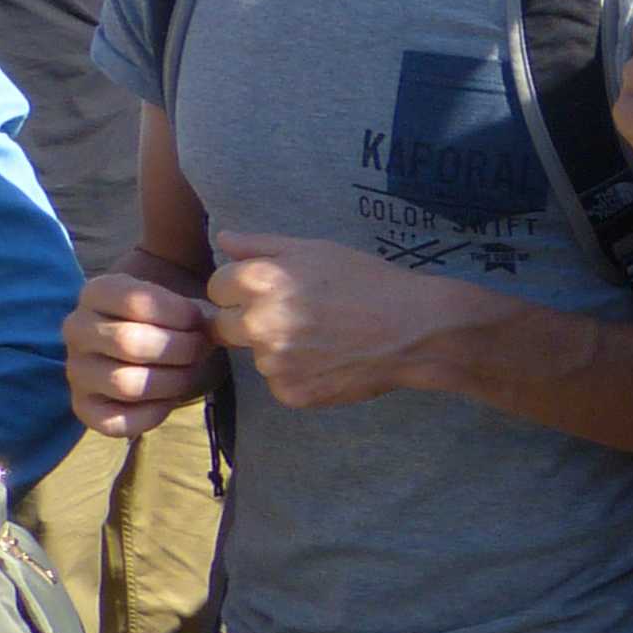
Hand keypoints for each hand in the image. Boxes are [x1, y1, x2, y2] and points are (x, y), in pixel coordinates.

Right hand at [64, 270, 214, 436]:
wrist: (171, 344)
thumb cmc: (181, 315)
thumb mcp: (187, 285)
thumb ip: (198, 267)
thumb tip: (227, 245)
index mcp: (96, 291)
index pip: (136, 300)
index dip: (180, 314)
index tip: (201, 318)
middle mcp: (75, 328)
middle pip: (132, 344)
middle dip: (181, 350)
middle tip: (201, 349)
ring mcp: (75, 369)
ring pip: (126, 383)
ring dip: (173, 382)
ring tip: (189, 373)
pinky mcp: (83, 407)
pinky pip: (115, 422)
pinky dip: (151, 415)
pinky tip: (169, 401)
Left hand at [202, 231, 475, 408]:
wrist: (416, 330)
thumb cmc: (369, 282)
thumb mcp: (316, 251)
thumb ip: (261, 245)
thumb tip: (223, 239)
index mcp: (260, 281)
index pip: (217, 287)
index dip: (240, 288)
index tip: (269, 291)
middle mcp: (259, 323)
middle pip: (223, 325)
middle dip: (248, 320)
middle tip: (293, 317)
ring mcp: (273, 363)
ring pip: (255, 355)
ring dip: (277, 348)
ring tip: (322, 339)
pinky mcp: (290, 393)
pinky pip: (279, 382)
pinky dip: (298, 375)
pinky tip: (329, 361)